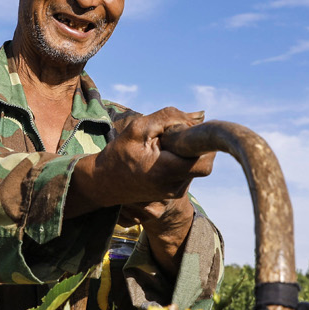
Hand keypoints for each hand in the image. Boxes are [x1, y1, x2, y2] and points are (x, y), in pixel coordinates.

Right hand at [65, 108, 213, 217]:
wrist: (103, 183)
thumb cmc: (119, 153)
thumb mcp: (139, 128)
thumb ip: (170, 117)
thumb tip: (200, 116)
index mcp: (166, 171)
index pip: (204, 157)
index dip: (202, 140)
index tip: (188, 130)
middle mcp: (174, 186)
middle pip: (205, 162)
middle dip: (195, 145)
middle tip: (173, 137)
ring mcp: (175, 193)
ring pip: (198, 166)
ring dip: (187, 153)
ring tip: (162, 149)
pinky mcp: (175, 193)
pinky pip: (189, 172)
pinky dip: (181, 160)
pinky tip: (162, 158)